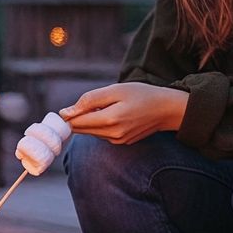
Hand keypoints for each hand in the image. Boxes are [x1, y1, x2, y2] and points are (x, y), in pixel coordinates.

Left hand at [59, 82, 188, 144]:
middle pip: (81, 130)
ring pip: (90, 132)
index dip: (68, 115)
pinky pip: (102, 134)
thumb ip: (88, 100)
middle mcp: (112, 135)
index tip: (67, 109)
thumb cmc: (142, 95)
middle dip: (79, 117)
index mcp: (110, 120)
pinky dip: (101, 124)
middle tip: (90, 104)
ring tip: (108, 107)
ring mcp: (118, 141)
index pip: (76, 123)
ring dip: (91, 121)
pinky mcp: (122, 143)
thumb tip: (66, 113)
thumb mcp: (115, 90)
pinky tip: (114, 115)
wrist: (167, 109)